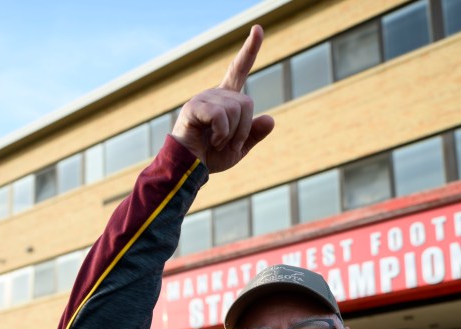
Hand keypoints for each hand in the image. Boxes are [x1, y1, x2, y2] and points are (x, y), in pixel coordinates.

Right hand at [170, 25, 274, 172]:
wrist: (190, 168)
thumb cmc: (211, 157)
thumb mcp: (239, 147)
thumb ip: (254, 134)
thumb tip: (270, 119)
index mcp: (226, 99)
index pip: (239, 69)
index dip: (250, 49)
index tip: (257, 28)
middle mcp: (215, 94)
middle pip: (247, 103)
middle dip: (244, 129)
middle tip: (228, 143)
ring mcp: (204, 98)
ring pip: (236, 110)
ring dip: (232, 134)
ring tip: (217, 142)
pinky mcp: (194, 107)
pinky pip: (221, 116)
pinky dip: (222, 134)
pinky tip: (211, 140)